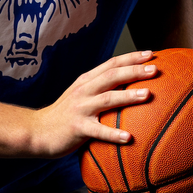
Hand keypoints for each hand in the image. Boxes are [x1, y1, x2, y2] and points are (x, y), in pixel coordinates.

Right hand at [29, 51, 157, 156]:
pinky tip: (129, 138)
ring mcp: (80, 109)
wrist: (37, 132)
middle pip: (112, 76)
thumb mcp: (80, 96)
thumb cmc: (64, 116)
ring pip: (107, 99)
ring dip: (128, 96)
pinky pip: (98, 131)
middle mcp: (84, 91)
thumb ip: (100, 89)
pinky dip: (114, 134)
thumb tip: (128, 87)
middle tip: (155, 69)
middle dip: (134, 71)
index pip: (111, 64)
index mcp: (86, 82)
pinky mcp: (77, 128)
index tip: (151, 54)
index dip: (131, 58)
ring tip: (147, 94)